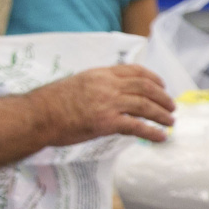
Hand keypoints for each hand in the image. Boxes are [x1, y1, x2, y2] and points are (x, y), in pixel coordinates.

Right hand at [23, 65, 176, 146]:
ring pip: (145, 106)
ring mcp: (108, 103)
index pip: (135, 71)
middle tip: (172, 107)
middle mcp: (107, 85)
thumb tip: (113, 94)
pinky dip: (152, 132)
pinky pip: (137, 126)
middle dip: (163, 98)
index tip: (162, 86)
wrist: (36, 116)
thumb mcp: (78, 83)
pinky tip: (161, 137)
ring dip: (162, 115)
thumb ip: (98, 85)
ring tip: (171, 122)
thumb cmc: (51, 103)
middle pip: (145, 88)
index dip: (153, 78)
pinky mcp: (106, 122)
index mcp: (100, 74)